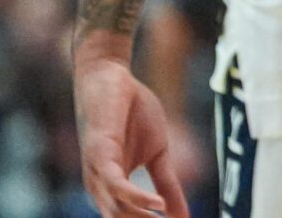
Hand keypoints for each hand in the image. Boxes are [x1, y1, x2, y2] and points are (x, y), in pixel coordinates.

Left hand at [74, 42, 188, 217]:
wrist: (112, 77)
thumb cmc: (132, 113)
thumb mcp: (159, 153)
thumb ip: (168, 185)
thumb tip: (184, 216)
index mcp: (112, 190)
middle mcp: (100, 188)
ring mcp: (97, 173)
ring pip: (117, 210)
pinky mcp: (100, 155)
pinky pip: (116, 185)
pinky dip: (137, 198)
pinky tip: (158, 205)